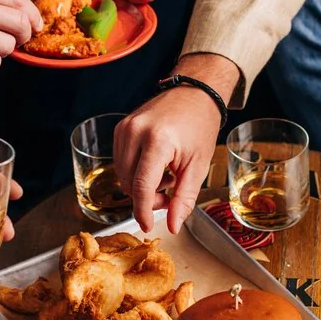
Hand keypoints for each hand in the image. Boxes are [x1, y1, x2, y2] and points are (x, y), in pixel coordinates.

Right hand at [114, 54, 239, 234]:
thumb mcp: (198, 166)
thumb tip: (172, 226)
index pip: (142, 186)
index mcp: (158, 141)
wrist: (195, 93)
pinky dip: (135, 171)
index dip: (143, 211)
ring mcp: (125, 128)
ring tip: (166, 177)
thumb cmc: (200, 126)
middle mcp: (136, 132)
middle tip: (169, 195)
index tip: (147, 225)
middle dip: (147, 198)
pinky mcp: (120, 128)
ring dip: (141, 185)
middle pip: (130, 183)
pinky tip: (155, 166)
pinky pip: (120, 161)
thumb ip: (183, 199)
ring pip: (122, 174)